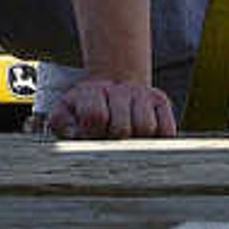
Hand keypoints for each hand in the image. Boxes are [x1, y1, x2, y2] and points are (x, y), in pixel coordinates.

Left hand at [42, 75, 179, 140]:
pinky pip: (166, 129)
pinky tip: (144, 138)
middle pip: (122, 127)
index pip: (96, 116)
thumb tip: (74, 133)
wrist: (112, 88)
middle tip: (109, 139)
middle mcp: (119, 89)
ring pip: (145, 128)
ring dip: (135, 140)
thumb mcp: (65, 112)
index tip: (90, 137)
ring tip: (126, 138)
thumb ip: (62, 123)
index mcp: (92, 91)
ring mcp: (142, 94)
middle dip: (114, 140)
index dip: (92, 133)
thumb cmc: (86, 109)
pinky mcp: (162, 102)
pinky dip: (158, 138)